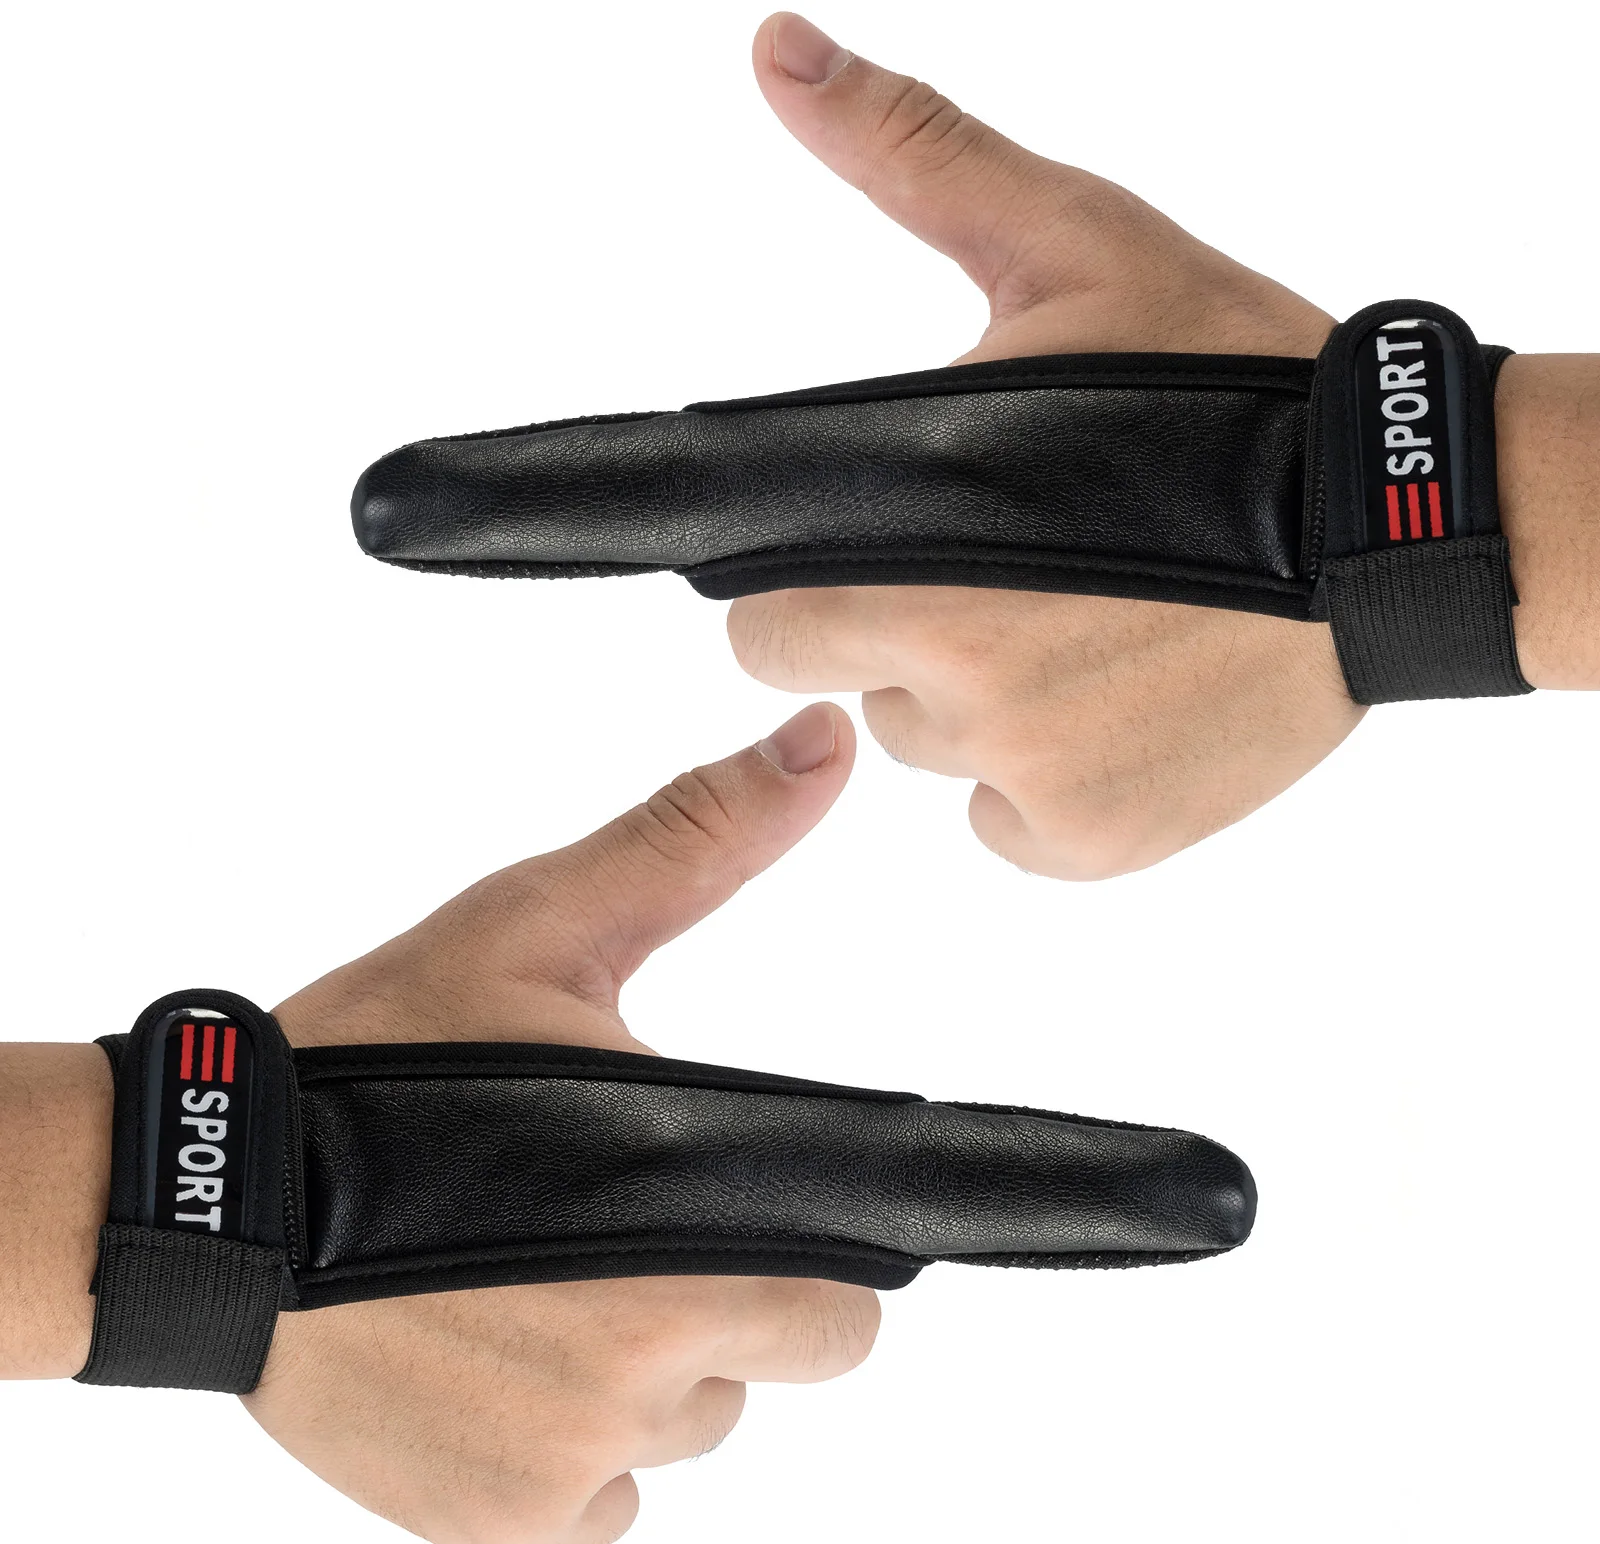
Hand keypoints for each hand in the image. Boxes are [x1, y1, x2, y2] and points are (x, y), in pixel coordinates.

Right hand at [250, 703, 879, 1543]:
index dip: (811, 1240)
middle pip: (786, 1356)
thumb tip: (823, 739)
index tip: (741, 1195)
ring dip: (651, 1367)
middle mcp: (650, 1366)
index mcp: (691, 1227)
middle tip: (627, 1225)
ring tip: (545, 1279)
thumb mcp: (543, 927)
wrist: (207, 1197)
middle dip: (740, 1296)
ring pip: (695, 1425)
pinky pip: (607, 1504)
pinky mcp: (506, 1527)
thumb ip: (699, 840)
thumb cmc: (378, 1059)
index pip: (854, 1289)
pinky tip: (504, 1359)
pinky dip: (576, 1450)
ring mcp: (576, 1461)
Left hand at [727, 13, 1360, 878]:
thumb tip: (778, 50)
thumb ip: (911, 159)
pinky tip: (1111, 704)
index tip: (877, 552)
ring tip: (1079, 626)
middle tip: (998, 578)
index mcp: (917, 564)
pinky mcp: (1096, 841)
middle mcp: (960, 690)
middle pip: (846, 688)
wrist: (1402, 518)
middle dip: (890, 635)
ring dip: (979, 702)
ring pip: (935, 753)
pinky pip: (1008, 827)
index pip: (761, 626)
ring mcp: (1033, 778)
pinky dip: (1041, 782)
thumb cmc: (1231, 383)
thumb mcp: (1071, 247)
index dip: (806, 587)